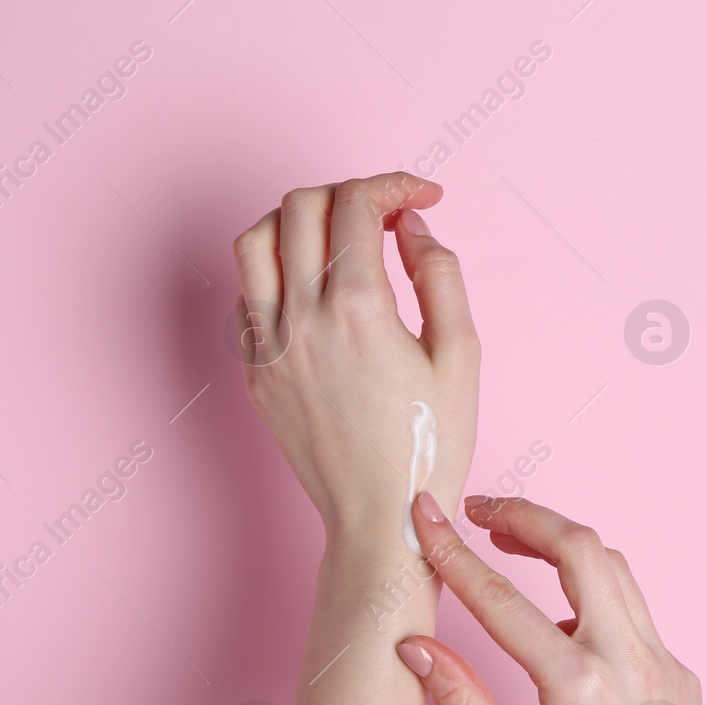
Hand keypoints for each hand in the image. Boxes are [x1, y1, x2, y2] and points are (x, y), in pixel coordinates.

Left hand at [231, 172, 479, 554]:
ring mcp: (268, 346)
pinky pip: (244, 297)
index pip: (357, 204)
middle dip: (346, 193)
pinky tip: (311, 292)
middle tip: (381, 213)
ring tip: (334, 238)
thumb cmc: (428, 445)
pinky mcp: (253, 373)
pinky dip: (273, 273)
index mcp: (359, 309)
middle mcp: (303, 319)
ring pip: (254, 241)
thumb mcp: (462, 355)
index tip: (420, 195)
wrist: (379, 518)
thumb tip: (410, 226)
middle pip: (300, 206)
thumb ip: (440, 273)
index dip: (393, 183)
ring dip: (295, 221)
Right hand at [395, 492, 706, 704]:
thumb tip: (414, 647)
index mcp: (580, 689)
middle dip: (525, 515)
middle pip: (580, 547)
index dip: (453, 552)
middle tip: (477, 510)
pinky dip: (590, 592)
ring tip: (509, 543)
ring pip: (614, 568)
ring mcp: (663, 661)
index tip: (423, 516)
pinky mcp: (679, 672)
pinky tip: (557, 619)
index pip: (501, 600)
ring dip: (561, 544)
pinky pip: (632, 610)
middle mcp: (630, 660)